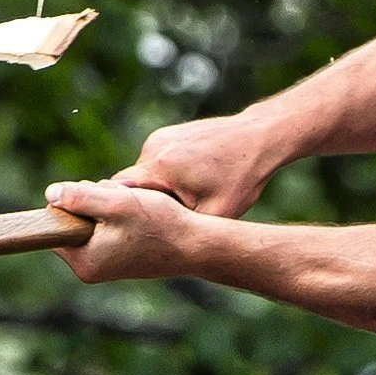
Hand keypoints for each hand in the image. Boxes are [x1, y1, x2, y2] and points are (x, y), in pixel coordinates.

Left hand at [45, 179, 203, 282]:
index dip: (72, 202)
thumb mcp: (116, 203)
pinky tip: (139, 215)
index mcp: (84, 262)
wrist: (195, 245)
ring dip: (108, 205)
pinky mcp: (119, 258)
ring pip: (92, 221)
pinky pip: (107, 229)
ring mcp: (105, 265)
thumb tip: (50, 194)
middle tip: (121, 200)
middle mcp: (90, 269)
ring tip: (134, 207)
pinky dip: (119, 215)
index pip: (55, 225)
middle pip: (73, 221)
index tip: (98, 196)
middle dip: (92, 202)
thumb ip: (80, 198)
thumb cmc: (159, 225)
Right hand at [113, 114, 281, 217]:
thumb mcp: (214, 214)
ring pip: (144, 174)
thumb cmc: (240, 178)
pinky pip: (156, 161)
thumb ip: (181, 227)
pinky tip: (192, 182)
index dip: (122, 212)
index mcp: (160, 167)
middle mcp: (153, 147)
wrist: (258, 138)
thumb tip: (156, 241)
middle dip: (143, 204)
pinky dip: (167, 175)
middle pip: (130, 185)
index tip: (131, 229)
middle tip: (163, 221)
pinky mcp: (169, 133)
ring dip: (157, 190)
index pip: (117, 193)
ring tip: (185, 200)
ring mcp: (160, 137)